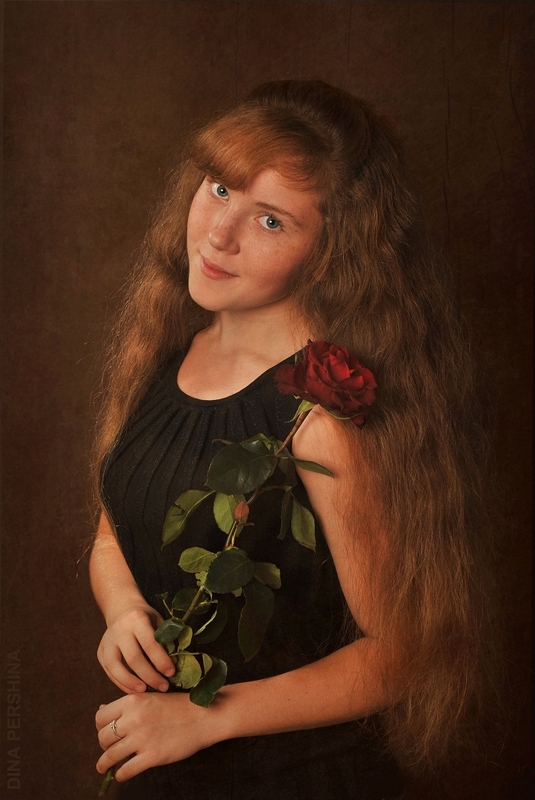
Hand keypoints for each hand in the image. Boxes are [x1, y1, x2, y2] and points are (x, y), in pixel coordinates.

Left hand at [95, 692, 220, 780]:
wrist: (204, 715)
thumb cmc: (178, 706)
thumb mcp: (151, 697)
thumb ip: (127, 704)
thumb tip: (101, 709)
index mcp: (132, 701)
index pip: (100, 716)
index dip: (100, 726)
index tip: (105, 732)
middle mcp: (134, 718)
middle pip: (103, 737)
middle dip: (103, 745)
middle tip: (108, 749)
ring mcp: (142, 738)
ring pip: (110, 756)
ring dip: (104, 764)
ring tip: (104, 767)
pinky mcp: (152, 756)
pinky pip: (125, 770)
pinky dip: (120, 774)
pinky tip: (123, 773)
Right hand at [97, 606, 175, 692]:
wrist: (123, 610)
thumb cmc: (146, 619)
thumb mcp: (159, 622)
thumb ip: (166, 641)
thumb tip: (173, 664)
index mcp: (137, 619)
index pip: (150, 643)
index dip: (161, 661)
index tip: (171, 673)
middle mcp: (119, 630)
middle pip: (133, 658)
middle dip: (150, 676)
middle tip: (163, 687)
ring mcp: (107, 641)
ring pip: (116, 667)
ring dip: (132, 683)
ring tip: (146, 691)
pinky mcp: (100, 652)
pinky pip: (110, 672)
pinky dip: (122, 684)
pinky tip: (135, 690)